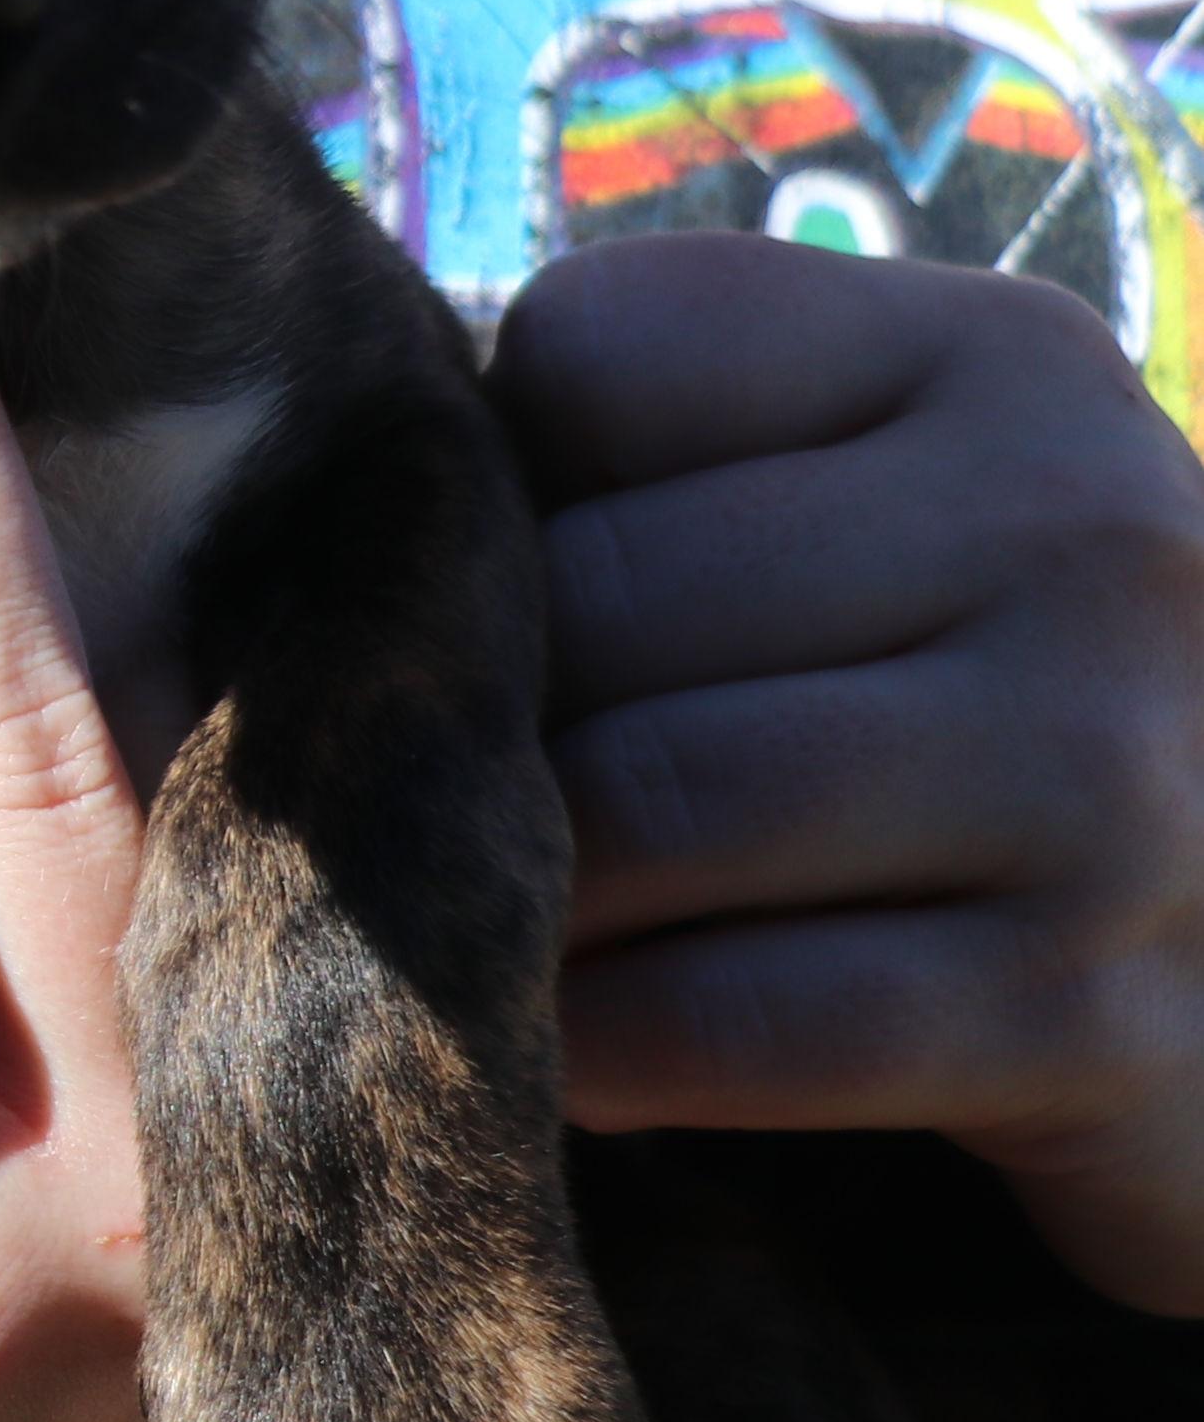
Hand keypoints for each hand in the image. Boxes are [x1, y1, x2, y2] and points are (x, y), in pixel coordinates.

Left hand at [491, 232, 1203, 1313]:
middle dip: (468, 721)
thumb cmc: (960, 715)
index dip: (484, 493)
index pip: (586, 358)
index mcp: (994, 358)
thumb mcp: (859, 518)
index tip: (468, 599)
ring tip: (457, 921)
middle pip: (597, 601)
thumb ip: (640, 468)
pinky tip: (568, 1064)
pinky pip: (742, 1021)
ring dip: (513, 892)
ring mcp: (1114, 768)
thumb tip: (307, 508)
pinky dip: (607, 1052)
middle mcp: (1084, 525)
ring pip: (647, 807)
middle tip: (386, 799)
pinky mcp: (1099, 1014)